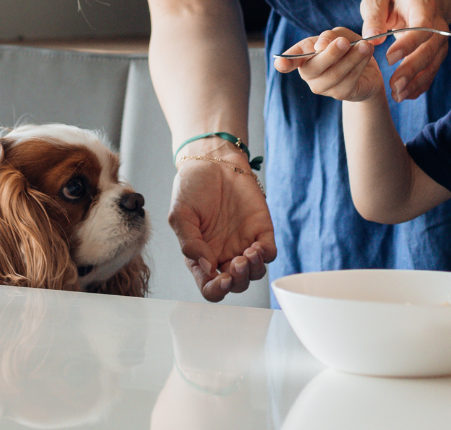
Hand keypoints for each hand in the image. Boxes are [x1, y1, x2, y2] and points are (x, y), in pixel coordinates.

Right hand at [169, 156, 276, 301]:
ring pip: (255, 273)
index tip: (222, 279)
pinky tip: (258, 247)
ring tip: (248, 255)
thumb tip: (207, 268)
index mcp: (201, 256)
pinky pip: (269, 252)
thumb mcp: (180, 215)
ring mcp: (243, 242)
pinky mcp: (260, 228)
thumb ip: (190, 243)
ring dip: (253, 271)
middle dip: (238, 281)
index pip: (210, 287)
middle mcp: (223, 254)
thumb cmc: (191, 187)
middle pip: (236, 285)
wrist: (212, 160)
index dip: (217, 291)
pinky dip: (266, 256)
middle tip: (237, 264)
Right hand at [273, 28, 383, 102]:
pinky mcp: (340, 94)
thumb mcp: (340, 35)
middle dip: (330, 54)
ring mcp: (323, 87)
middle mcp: (309, 74)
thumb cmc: (348, 47)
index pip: (291, 59)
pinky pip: (349, 80)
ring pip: (334, 74)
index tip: (280, 64)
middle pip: (313, 67)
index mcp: (304, 56)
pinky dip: (360, 64)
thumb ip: (330, 36)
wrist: (368, 68)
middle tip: (344, 41)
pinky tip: (367, 54)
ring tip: (365, 45)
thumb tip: (320, 44)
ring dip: (351, 58)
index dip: (285, 62)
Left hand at [360, 0, 448, 101]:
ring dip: (416, 82)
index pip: (422, 25)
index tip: (388, 58)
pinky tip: (405, 95)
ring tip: (396, 95)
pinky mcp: (438, 53)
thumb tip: (372, 38)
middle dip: (411, 69)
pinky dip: (419, 86)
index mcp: (422, 4)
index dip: (408, 43)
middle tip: (393, 85)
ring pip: (432, 64)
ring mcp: (440, 40)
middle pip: (429, 49)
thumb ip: (373, 16)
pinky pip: (432, 72)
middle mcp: (437, 23)